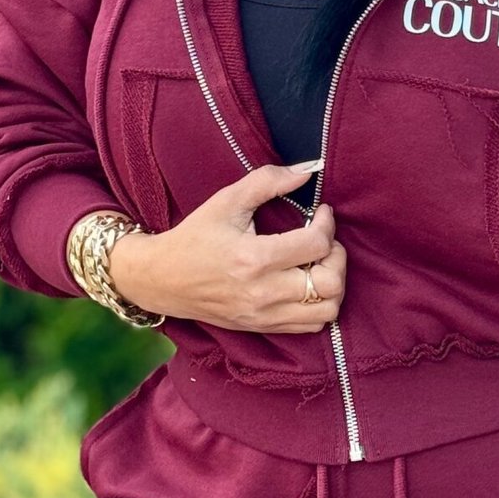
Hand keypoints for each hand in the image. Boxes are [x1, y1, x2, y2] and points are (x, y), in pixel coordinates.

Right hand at [107, 159, 346, 332]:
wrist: (161, 280)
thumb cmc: (194, 236)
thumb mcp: (226, 201)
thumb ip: (267, 181)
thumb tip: (308, 170)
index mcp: (253, 258)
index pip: (317, 244)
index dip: (328, 223)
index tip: (321, 213)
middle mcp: (262, 292)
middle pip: (330, 282)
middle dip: (337, 256)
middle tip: (323, 241)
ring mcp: (263, 315)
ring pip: (327, 310)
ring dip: (331, 284)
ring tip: (317, 264)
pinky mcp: (261, 327)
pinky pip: (310, 326)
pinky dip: (318, 304)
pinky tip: (305, 284)